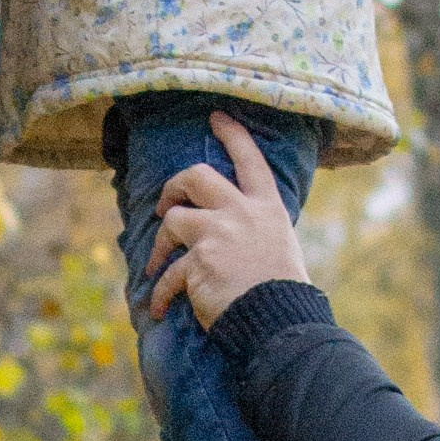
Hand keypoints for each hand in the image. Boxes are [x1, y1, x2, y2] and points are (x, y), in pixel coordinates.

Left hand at [144, 115, 312, 327]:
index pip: (250, 161)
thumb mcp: (280, 246)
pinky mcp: (197, 264)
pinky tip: (159, 308)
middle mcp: (240, 213)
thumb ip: (256, 231)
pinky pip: (169, 274)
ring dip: (159, 245)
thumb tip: (238, 234)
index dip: (232, 135)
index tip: (216, 118)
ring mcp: (216, 235)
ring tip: (156, 265)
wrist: (280, 322)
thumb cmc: (283, 292)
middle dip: (174, 187)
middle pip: (196, 176)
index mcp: (266, 208)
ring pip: (173, 220)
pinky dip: (160, 293)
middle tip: (166, 205)